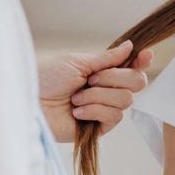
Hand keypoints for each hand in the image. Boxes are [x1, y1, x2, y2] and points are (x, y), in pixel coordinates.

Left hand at [38, 40, 152, 144]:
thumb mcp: (79, 62)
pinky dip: (95, 110)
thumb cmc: (47, 78)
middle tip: (90, 79)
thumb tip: (130, 46)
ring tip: (75, 98)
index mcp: (103, 71)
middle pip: (137, 82)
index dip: (142, 60)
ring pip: (126, 100)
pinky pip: (114, 117)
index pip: (133, 66)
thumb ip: (108, 58)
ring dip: (99, 96)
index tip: (145, 55)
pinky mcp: (99, 128)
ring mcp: (104, 108)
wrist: (29, 102)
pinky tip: (76, 112)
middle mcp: (107, 89)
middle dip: (115, 78)